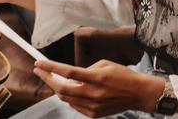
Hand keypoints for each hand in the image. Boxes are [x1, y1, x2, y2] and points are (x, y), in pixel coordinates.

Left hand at [33, 59, 164, 117]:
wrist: (138, 93)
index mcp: (97, 78)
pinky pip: (74, 105)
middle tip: (40, 71)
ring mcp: (93, 106)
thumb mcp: (105, 64)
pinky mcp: (93, 114)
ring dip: (58, 87)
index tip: (39, 63)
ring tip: (56, 78)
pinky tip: (71, 89)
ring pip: (66, 98)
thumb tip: (70, 77)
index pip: (68, 73)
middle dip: (48, 79)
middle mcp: (94, 94)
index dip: (51, 68)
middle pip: (62, 89)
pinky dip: (69, 96)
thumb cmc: (122, 75)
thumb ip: (85, 70)